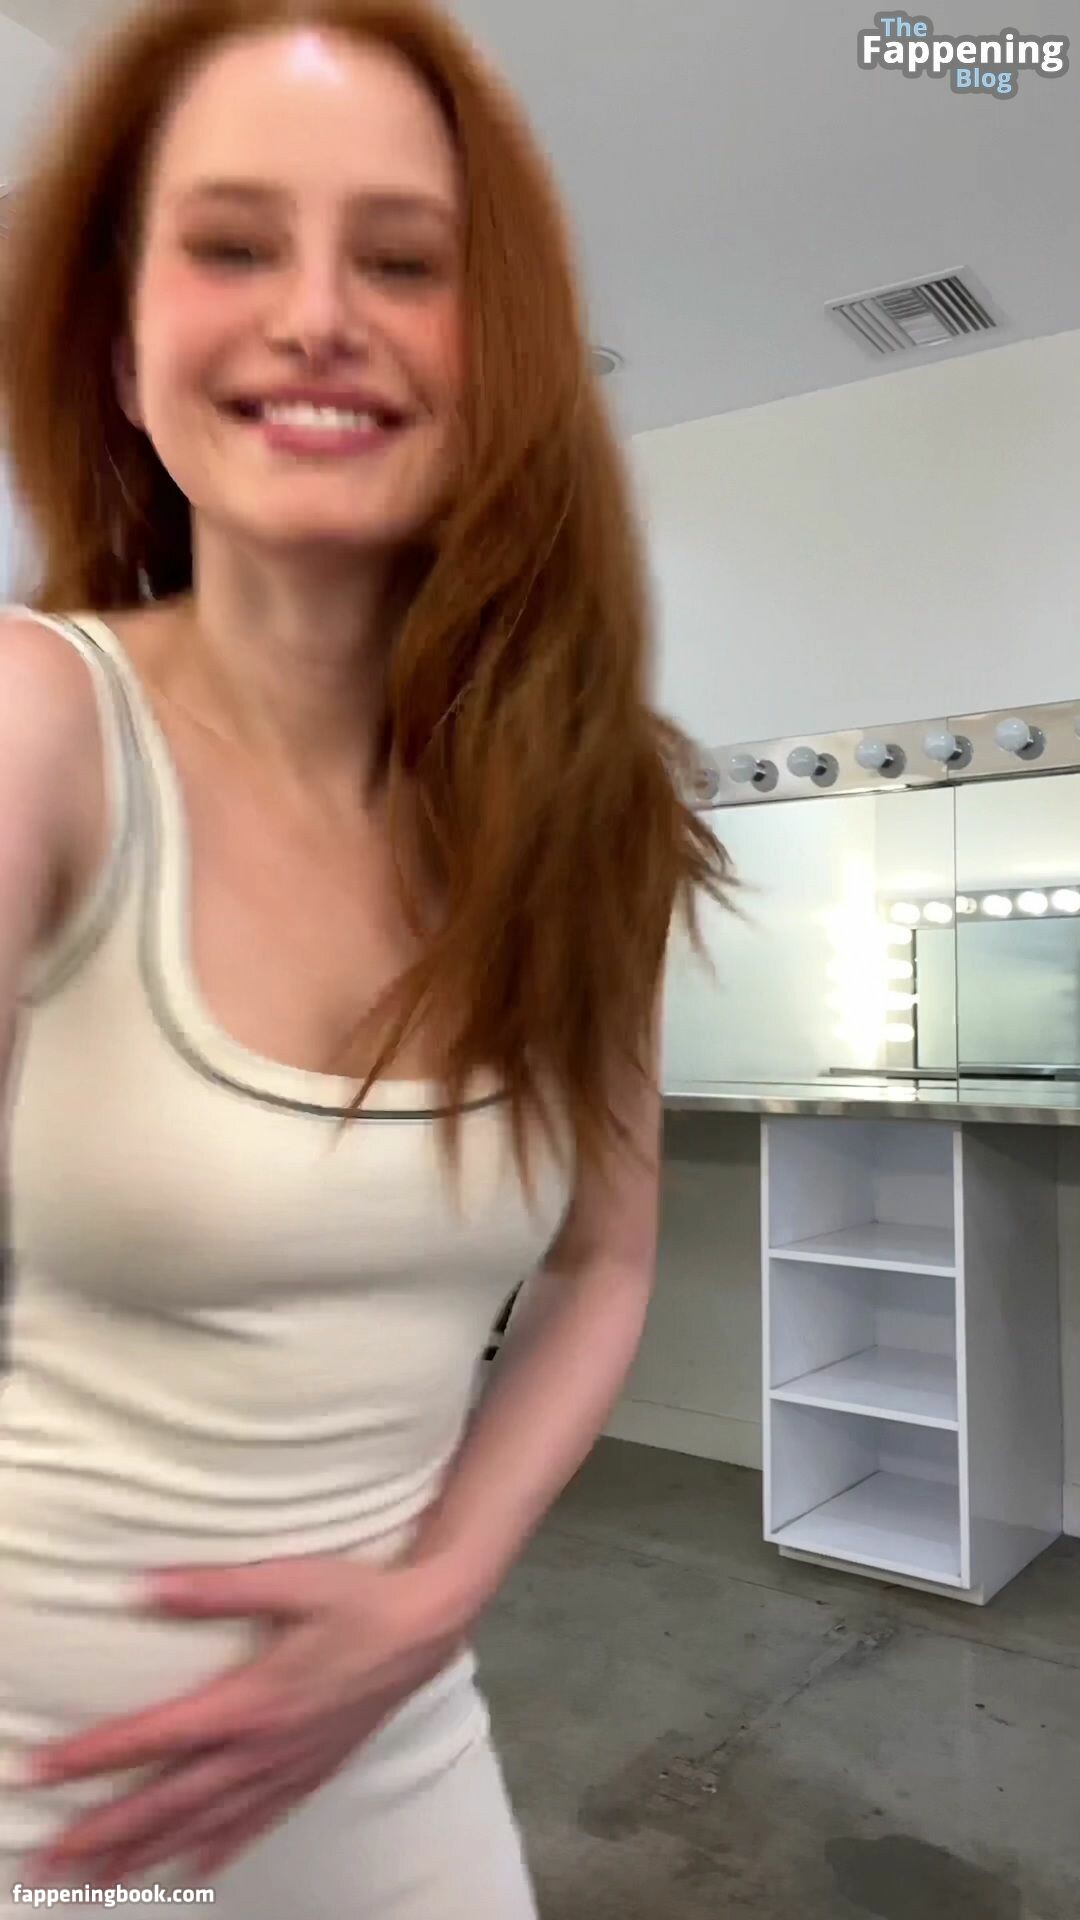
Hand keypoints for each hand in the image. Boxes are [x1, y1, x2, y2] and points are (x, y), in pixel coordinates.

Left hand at [24, 1555, 468, 1882]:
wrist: (427, 1624)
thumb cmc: (358, 1595)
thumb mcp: (290, 1578)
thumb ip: (215, 1587)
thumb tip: (145, 1586)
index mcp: (250, 1700)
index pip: (155, 1737)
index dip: (93, 1757)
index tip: (41, 1773)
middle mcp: (263, 1747)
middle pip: (169, 1801)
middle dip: (104, 1834)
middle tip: (49, 1863)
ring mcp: (288, 1767)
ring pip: (206, 1824)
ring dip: (148, 1855)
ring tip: (99, 1883)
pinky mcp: (311, 1772)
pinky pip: (256, 1824)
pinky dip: (219, 1850)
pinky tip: (194, 1869)